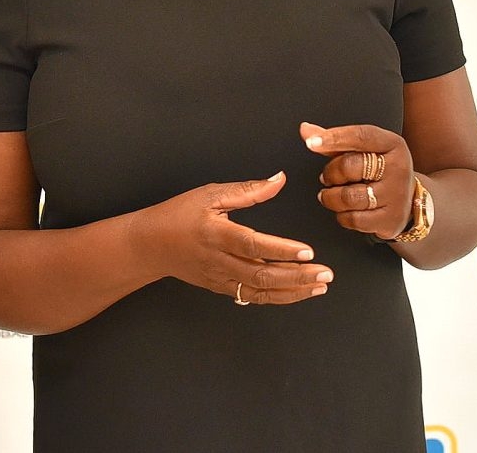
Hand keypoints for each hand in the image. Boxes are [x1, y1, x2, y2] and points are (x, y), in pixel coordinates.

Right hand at [139, 172, 331, 305]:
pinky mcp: (221, 288)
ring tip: (320, 287)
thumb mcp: (210, 194)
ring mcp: (220, 278)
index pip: (253, 244)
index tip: (308, 251)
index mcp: (216, 234)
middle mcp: (219, 260)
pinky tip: (298, 292)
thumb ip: (248, 190)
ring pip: (260, 292)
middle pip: (262, 275)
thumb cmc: (179, 215)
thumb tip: (279, 180)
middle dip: (297, 277)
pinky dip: (277, 298)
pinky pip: (252, 297)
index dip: (280, 250)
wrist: (150, 245)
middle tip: (326, 275)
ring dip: (293, 291)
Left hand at [301, 122, 413, 239]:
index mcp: (392, 144)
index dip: (334, 138)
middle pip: (350, 166)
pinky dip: (342, 216)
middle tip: (329, 177)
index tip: (311, 143)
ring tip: (331, 194)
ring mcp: (396, 195)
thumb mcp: (364, 151)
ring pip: (349, 197)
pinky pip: (354, 219)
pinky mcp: (391, 220)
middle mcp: (398, 168)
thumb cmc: (379, 171)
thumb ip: (335, 141)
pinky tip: (345, 210)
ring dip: (331, 197)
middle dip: (331, 173)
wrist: (409, 201)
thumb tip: (306, 130)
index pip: (361, 136)